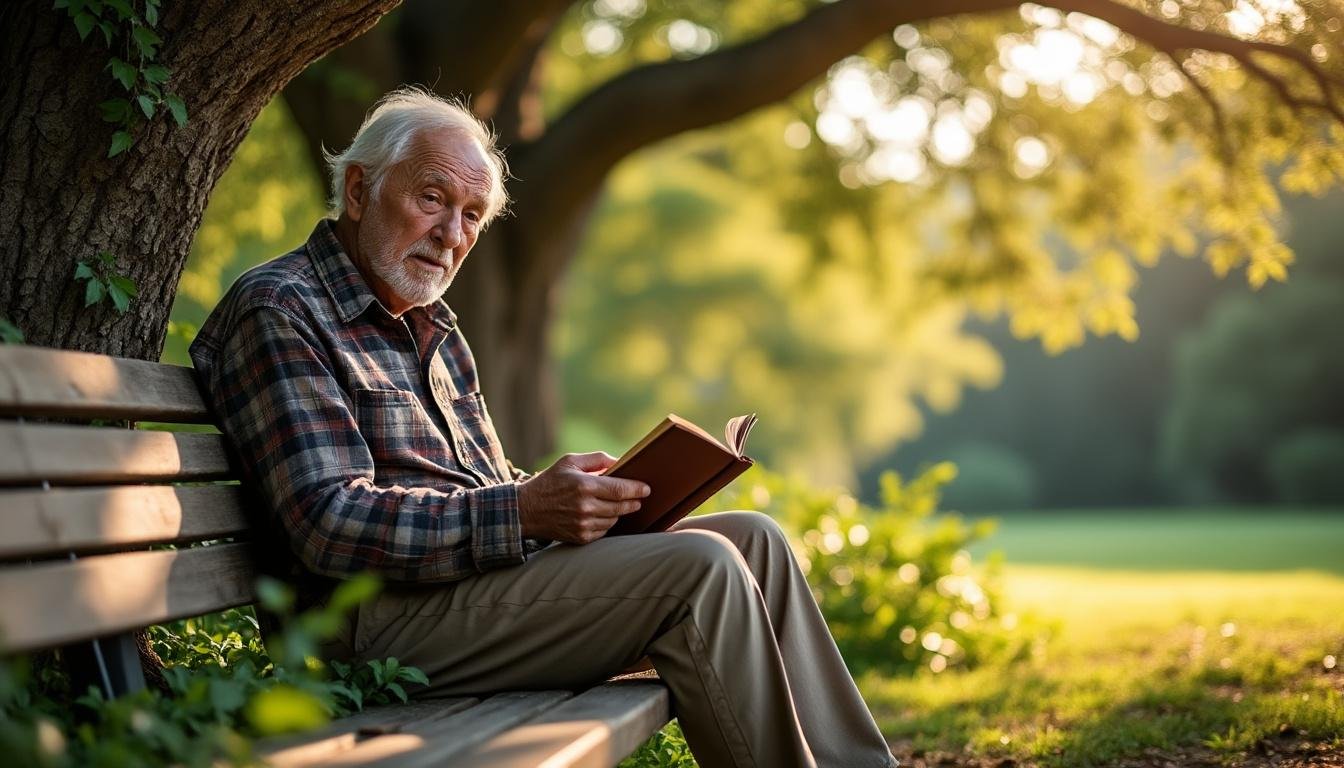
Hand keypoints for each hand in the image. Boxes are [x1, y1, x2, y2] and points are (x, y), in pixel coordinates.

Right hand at [517, 452, 650, 543]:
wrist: (525, 510)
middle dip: (633, 502)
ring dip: (619, 513)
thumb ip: (597, 459)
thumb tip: (620, 461)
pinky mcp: (580, 537)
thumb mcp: (569, 462)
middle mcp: (585, 507)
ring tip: (618, 505)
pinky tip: (602, 515)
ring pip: (614, 520)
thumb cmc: (549, 482)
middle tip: (639, 498)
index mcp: (584, 486)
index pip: (620, 490)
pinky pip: (604, 531)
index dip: (637, 489)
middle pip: (621, 507)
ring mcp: (583, 524)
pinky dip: (607, 523)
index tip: (647, 488)